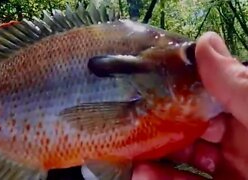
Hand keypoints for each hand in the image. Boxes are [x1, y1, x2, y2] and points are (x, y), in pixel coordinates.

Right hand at [132, 32, 247, 178]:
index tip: (150, 82)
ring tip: (133, 151)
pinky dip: (161, 178)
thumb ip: (237, 85)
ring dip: (156, 154)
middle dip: (161, 123)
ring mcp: (231, 170)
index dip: (181, 86)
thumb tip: (204, 41)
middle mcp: (240, 140)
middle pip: (191, 125)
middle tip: (134, 120)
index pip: (210, 93)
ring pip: (184, 156)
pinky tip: (143, 173)